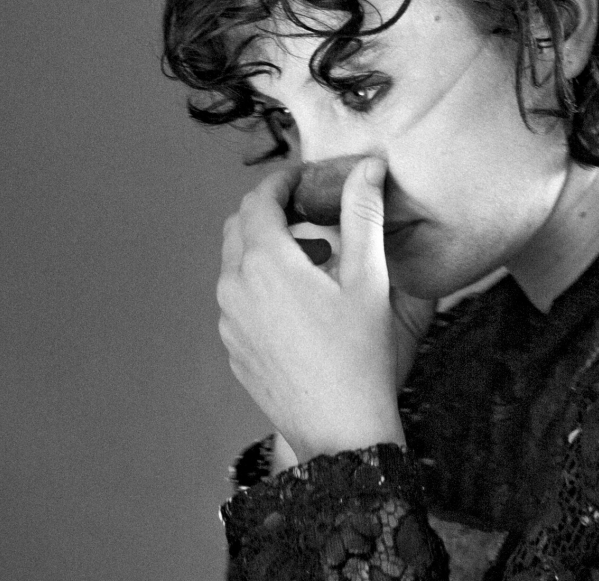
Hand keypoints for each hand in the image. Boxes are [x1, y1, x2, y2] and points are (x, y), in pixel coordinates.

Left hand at [218, 157, 404, 463]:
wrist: (341, 431)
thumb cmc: (361, 356)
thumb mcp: (369, 279)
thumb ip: (363, 214)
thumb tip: (366, 167)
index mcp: (265, 262)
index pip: (259, 199)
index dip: (284, 180)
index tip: (308, 177)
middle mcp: (234, 287)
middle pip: (240, 226)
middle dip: (273, 211)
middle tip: (312, 213)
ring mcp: (229, 321)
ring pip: (237, 264)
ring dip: (268, 248)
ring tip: (316, 259)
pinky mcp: (233, 348)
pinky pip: (239, 299)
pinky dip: (262, 284)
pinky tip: (302, 302)